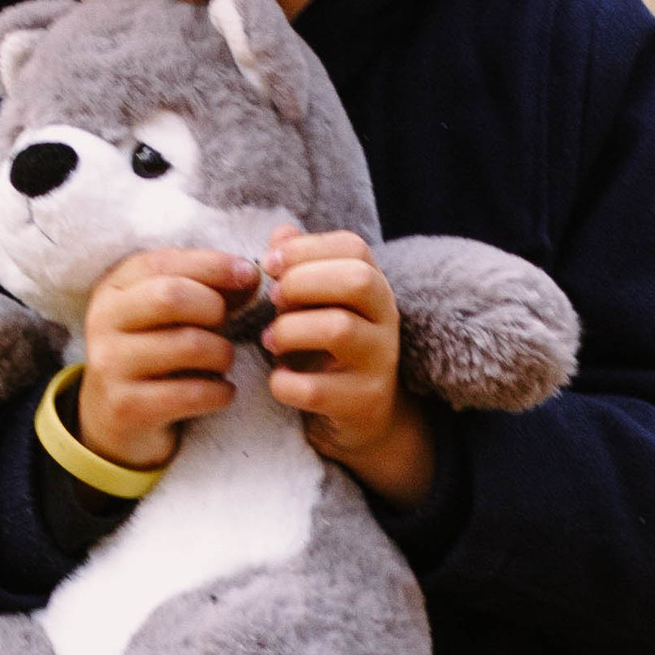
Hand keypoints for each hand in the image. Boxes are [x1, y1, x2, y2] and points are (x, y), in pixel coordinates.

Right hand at [77, 244, 258, 473]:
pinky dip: (220, 392)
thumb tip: (250, 276)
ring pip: (188, 344)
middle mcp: (103, 322)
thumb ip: (203, 290)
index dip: (213, 265)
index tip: (249, 275)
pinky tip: (222, 393)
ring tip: (223, 361)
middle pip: (171, 296)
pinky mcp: (127, 407)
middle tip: (228, 326)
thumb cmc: (153, 359)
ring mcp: (110, 365)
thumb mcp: (167, 317)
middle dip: (214, 308)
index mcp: (113, 289)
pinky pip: (191, 393)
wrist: (115, 424)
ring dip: (222, 353)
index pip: (164, 262)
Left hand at [264, 223, 436, 507]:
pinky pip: (317, 389)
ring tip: (270, 341)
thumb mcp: (316, 307)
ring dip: (289, 331)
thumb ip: (299, 269)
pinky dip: (285, 383)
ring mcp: (379, 362)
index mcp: (373, 288)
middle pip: (357, 280)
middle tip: (273, 301)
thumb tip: (280, 233)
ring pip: (338, 329)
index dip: (307, 248)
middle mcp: (385, 319)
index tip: (269, 263)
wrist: (362, 421)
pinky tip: (278, 379)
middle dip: (303, 283)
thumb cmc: (329, 353)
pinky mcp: (364, 403)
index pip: (353, 247)